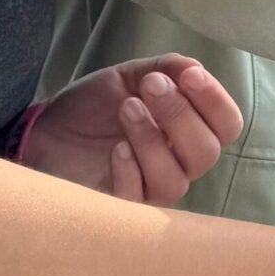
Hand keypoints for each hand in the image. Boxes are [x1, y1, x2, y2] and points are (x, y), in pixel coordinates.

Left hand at [17, 54, 243, 205]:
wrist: (47, 129)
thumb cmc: (95, 105)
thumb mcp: (131, 76)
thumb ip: (167, 69)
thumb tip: (194, 70)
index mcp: (191, 129)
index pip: (227, 124)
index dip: (214, 100)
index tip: (188, 76)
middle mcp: (180, 162)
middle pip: (207, 152)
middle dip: (181, 114)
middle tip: (150, 87)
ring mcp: (151, 187)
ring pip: (176, 180)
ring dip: (152, 140)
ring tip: (126, 109)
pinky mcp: (121, 206)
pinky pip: (139, 199)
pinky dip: (130, 170)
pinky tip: (115, 149)